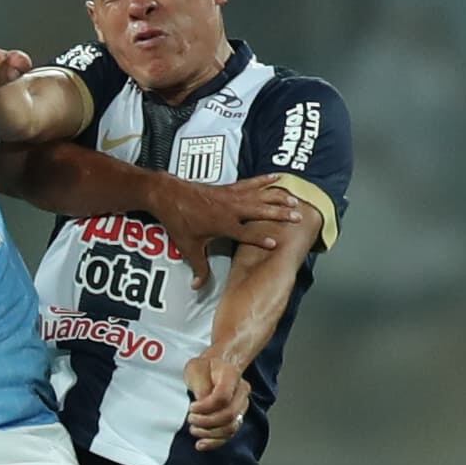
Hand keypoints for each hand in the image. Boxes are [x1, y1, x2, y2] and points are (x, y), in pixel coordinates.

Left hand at [149, 174, 301, 290]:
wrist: (168, 194)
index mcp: (223, 224)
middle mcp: (230, 208)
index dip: (261, 239)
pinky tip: (277, 177)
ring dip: (278, 197)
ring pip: (260, 195)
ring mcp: (231, 196)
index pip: (246, 233)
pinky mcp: (229, 188)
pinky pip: (251, 183)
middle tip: (297, 216)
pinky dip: (265, 180)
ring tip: (294, 199)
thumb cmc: (179, 219)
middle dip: (280, 214)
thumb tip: (198, 286)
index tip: (277, 242)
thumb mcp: (188, 246)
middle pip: (260, 211)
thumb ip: (198, 267)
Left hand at [185, 353, 248, 449]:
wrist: (218, 366)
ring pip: (231, 428)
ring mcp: (241, 405)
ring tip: (194, 429)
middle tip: (191, 419)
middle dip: (206, 422)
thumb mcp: (196, 368)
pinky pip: (229, 434)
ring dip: (210, 433)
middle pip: (229, 415)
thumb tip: (201, 404)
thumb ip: (199, 386)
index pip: (222, 397)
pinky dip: (215, 442)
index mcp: (231, 375)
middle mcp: (241, 391)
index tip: (192, 408)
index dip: (205, 407)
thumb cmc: (206, 367)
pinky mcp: (237, 417)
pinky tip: (202, 443)